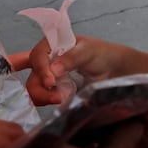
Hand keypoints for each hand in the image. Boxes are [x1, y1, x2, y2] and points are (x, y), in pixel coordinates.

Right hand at [7, 36, 137, 105]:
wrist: (116, 70)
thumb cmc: (103, 54)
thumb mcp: (89, 51)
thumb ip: (72, 58)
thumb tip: (53, 70)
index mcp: (52, 45)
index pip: (37, 56)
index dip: (41, 69)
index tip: (50, 81)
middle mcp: (47, 61)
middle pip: (32, 75)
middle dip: (39, 88)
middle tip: (56, 97)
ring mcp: (50, 77)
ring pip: (35, 89)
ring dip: (43, 97)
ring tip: (60, 99)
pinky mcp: (56, 90)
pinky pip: (44, 98)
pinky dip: (48, 101)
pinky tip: (62, 100)